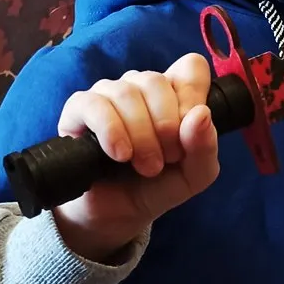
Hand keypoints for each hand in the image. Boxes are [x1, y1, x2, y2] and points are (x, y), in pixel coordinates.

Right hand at [51, 53, 219, 262]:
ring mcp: (109, 93)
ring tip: (146, 167)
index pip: (190, 66)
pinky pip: (94, 105)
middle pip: (156, 81)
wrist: (115, 216)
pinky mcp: (79, 108)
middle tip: (166, 160)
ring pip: (127, 93)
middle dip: (166, 126)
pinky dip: (111, 131)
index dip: (193, 94)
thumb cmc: (157, 186)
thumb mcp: (194, 175)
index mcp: (173, 93)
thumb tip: (200, 114)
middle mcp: (140, 86)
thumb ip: (205, 146)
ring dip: (141, 135)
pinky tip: (119, 155)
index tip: (188, 130)